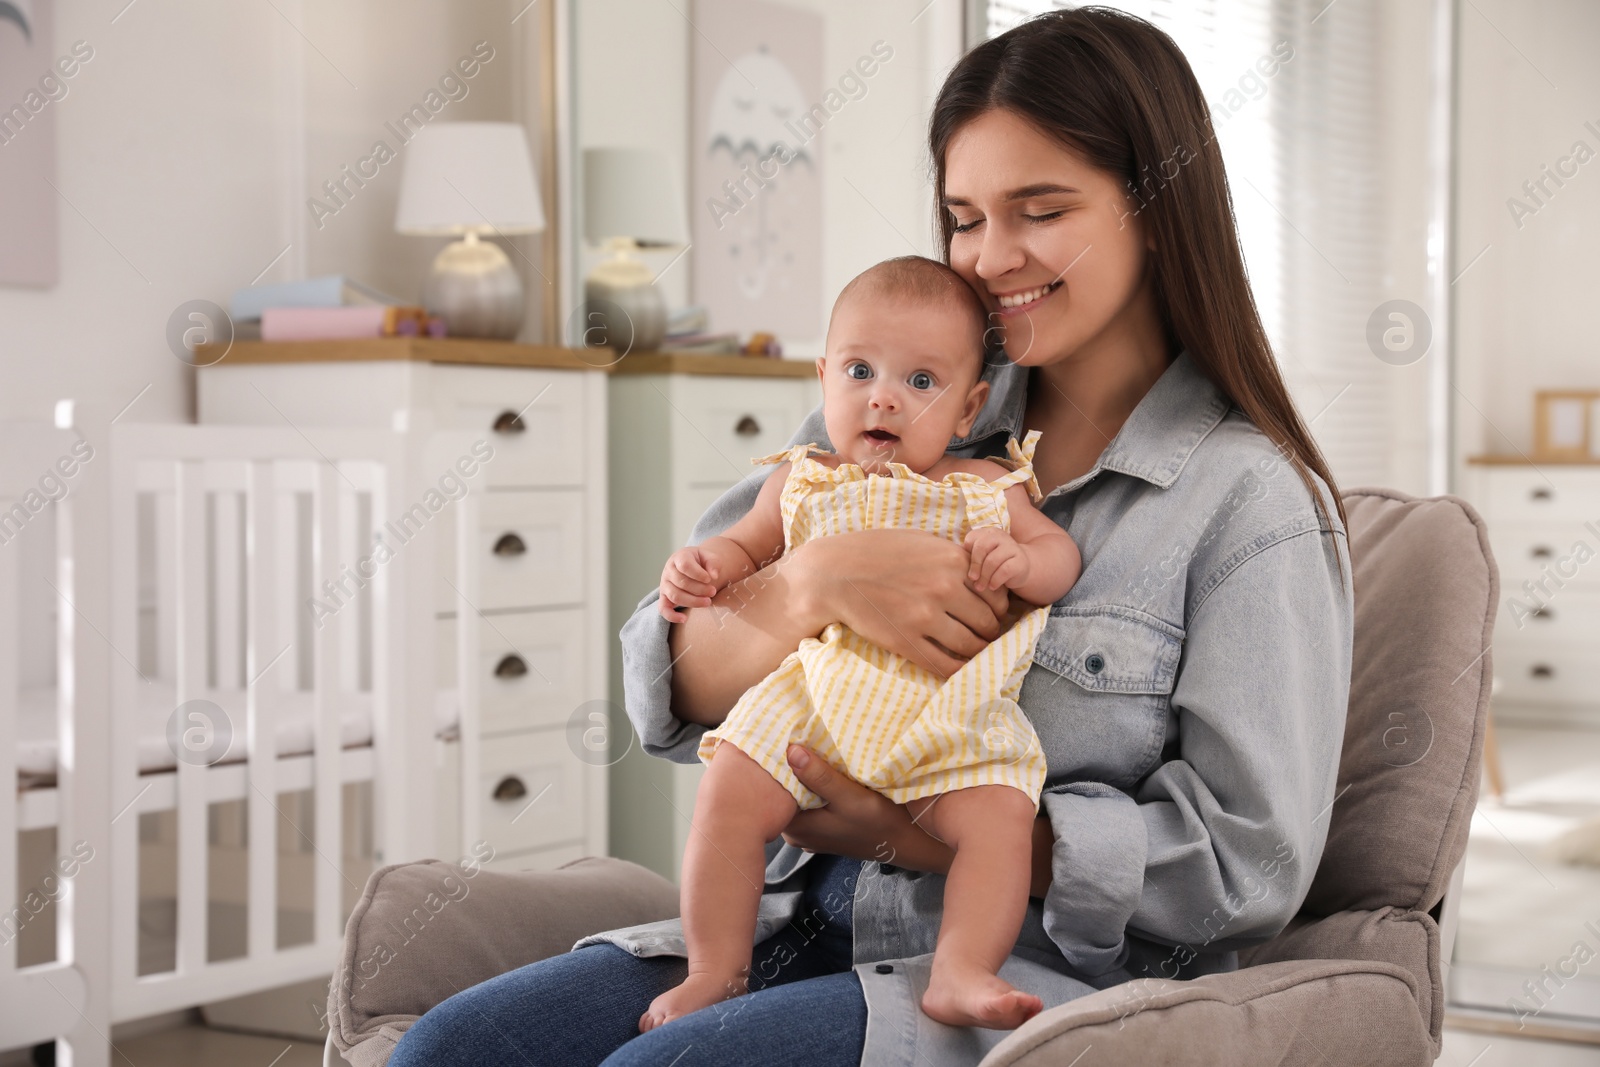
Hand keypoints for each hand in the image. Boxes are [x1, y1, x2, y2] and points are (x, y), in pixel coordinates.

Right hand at [658, 546, 720, 621]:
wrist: (695, 568)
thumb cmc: (702, 563)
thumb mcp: (709, 557)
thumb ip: (713, 563)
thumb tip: (714, 575)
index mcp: (680, 557)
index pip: (685, 565)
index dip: (698, 574)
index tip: (710, 579)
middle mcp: (669, 570)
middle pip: (681, 582)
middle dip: (699, 589)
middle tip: (713, 592)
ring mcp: (665, 584)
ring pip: (675, 595)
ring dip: (692, 601)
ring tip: (708, 602)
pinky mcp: (664, 598)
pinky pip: (663, 609)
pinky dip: (671, 616)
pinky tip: (684, 619)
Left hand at [779, 745, 953, 872]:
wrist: (905, 842)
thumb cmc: (879, 822)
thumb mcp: (850, 798)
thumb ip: (820, 777)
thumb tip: (791, 751)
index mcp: (796, 828)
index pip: (772, 793)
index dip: (776, 766)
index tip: (783, 741)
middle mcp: (795, 833)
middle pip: (783, 793)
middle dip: (789, 768)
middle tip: (796, 739)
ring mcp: (807, 832)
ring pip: (796, 796)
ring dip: (802, 776)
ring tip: (808, 749)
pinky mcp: (819, 829)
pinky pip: (808, 802)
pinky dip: (812, 786)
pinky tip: (821, 770)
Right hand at [795, 530, 1010, 676]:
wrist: (835, 573)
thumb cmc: (877, 552)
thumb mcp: (923, 541)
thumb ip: (955, 557)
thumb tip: (985, 576)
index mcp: (952, 560)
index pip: (996, 594)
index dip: (999, 608)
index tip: (994, 614)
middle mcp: (944, 588)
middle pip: (988, 622)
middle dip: (992, 632)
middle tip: (988, 635)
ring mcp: (925, 616)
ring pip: (972, 645)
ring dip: (979, 652)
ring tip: (975, 651)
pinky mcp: (906, 641)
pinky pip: (945, 664)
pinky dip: (959, 670)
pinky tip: (961, 668)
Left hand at [963, 526, 1029, 591]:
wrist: (1019, 569)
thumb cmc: (994, 564)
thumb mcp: (981, 557)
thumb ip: (969, 555)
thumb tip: (953, 562)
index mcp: (988, 533)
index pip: (972, 539)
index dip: (967, 554)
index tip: (966, 567)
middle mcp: (1001, 536)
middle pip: (981, 547)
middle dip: (974, 565)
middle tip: (972, 579)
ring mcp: (1012, 548)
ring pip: (992, 561)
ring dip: (984, 577)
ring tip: (980, 586)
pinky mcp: (1021, 561)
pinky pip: (1005, 571)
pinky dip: (995, 581)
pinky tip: (992, 586)